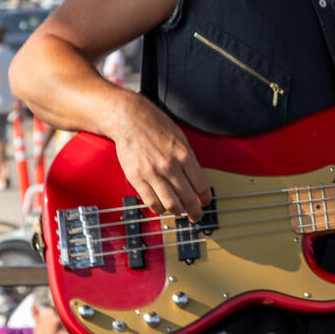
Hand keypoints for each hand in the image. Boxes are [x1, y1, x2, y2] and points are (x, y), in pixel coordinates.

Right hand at [113, 96, 208, 222]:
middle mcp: (169, 166)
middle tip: (196, 215)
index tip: (206, 202)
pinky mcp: (136, 178)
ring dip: (178, 212)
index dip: (206, 198)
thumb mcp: (179, 137)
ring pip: (171, 204)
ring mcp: (152, 174)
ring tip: (180, 212)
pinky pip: (151, 202)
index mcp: (183, 155)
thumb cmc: (153, 124)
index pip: (201, 184)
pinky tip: (162, 207)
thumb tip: (196, 179)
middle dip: (195, 211)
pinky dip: (159, 208)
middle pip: (188, 198)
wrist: (129, 118)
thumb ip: (188, 158)